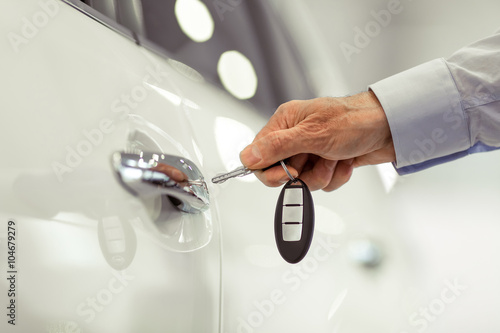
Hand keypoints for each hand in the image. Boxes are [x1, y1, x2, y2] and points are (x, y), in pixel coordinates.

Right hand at [239, 91, 395, 190]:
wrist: (391, 127)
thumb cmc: (355, 120)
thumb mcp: (312, 134)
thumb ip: (277, 147)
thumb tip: (248, 156)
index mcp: (285, 122)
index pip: (258, 154)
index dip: (269, 169)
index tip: (287, 173)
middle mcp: (295, 136)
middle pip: (280, 171)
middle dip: (302, 174)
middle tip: (315, 162)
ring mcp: (312, 150)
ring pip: (303, 180)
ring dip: (323, 175)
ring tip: (336, 158)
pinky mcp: (327, 162)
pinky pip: (321, 182)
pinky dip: (336, 176)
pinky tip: (345, 161)